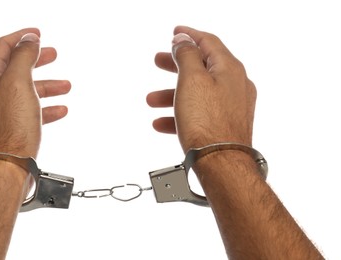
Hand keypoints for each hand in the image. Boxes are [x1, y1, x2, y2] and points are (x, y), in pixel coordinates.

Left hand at [0, 28, 70, 157]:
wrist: (6, 168)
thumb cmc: (10, 128)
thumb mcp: (18, 83)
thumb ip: (23, 58)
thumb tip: (29, 41)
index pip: (2, 47)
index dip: (20, 37)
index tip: (38, 34)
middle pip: (15, 68)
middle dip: (36, 60)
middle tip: (53, 54)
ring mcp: (1, 113)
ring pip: (27, 91)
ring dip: (47, 85)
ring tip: (66, 85)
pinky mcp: (12, 129)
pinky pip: (32, 112)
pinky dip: (47, 108)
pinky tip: (60, 110)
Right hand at [147, 26, 255, 151]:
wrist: (222, 164)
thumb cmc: (208, 123)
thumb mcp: (192, 80)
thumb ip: (187, 55)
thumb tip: (183, 40)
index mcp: (229, 69)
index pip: (208, 42)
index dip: (189, 35)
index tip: (175, 33)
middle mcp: (234, 85)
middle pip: (202, 67)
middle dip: (176, 65)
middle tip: (159, 61)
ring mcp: (231, 106)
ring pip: (197, 93)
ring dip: (172, 94)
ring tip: (152, 100)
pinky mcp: (225, 125)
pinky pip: (200, 113)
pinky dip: (181, 114)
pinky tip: (162, 123)